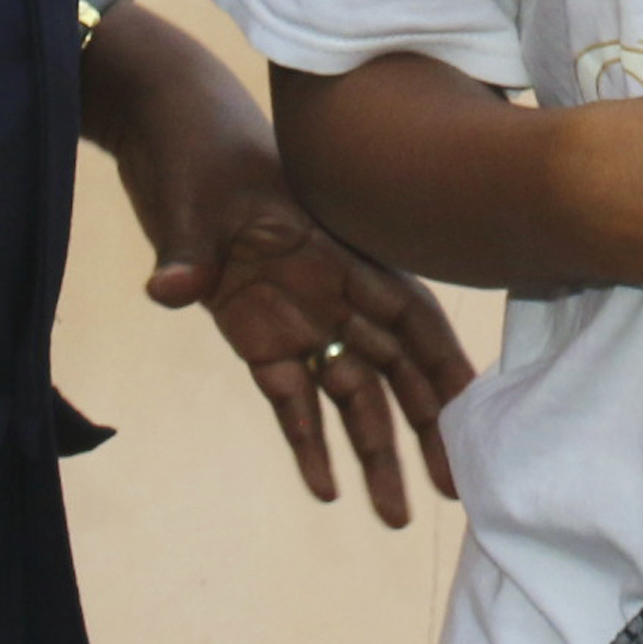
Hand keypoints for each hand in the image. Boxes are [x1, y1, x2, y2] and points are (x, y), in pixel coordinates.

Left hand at [89, 3, 471, 524]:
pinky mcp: (253, 333)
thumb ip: (189, 249)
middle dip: (425, 429)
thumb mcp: (193, 194)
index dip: (444, 366)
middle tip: (455, 492)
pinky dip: (306, 441)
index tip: (474, 418)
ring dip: (373, 449)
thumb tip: (171, 289)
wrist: (167, 127)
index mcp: (334, 252)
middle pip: (391, 368)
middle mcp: (328, 291)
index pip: (407, 316)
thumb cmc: (197, 148)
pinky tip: (326, 487)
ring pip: (349, 393)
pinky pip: (290, 397)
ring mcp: (295, 315)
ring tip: (392, 516)